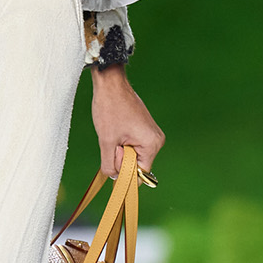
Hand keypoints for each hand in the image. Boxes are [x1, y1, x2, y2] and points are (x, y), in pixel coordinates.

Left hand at [90, 65, 163, 181]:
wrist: (110, 83)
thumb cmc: (110, 108)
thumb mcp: (106, 141)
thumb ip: (110, 164)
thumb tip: (115, 178)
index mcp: (152, 144)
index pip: (141, 174)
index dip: (125, 173)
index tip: (112, 161)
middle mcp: (156, 140)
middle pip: (137, 164)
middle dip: (121, 158)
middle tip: (112, 139)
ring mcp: (151, 134)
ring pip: (132, 155)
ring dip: (119, 150)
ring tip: (114, 132)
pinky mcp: (144, 129)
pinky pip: (132, 146)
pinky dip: (121, 143)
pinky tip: (116, 129)